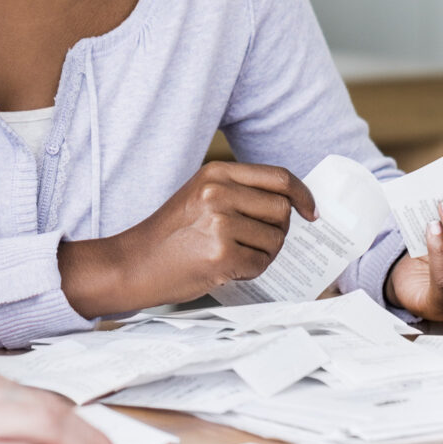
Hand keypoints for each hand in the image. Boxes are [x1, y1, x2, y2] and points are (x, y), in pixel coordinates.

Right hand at [59, 161, 317, 315]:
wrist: (131, 264)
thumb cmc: (168, 235)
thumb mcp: (199, 196)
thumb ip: (238, 192)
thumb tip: (290, 203)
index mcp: (216, 173)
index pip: (278, 177)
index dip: (302, 195)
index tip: (310, 212)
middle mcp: (219, 193)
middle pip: (282, 210)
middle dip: (278, 231)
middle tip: (256, 243)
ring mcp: (220, 223)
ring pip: (275, 240)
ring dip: (263, 253)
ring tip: (234, 255)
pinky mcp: (221, 255)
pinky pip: (260, 264)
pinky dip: (250, 270)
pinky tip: (226, 268)